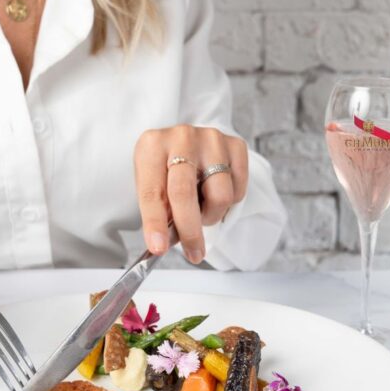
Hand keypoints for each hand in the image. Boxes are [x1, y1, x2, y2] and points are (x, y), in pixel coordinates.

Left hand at [134, 125, 247, 263]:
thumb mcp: (151, 184)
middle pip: (185, 193)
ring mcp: (211, 139)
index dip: (155, 223)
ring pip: (219, 196)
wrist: (185, 143)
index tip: (158, 248)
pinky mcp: (235, 145)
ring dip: (210, 216)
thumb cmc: (165, 168)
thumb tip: (166, 243)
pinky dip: (228, 203)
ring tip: (201, 211)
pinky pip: (238, 190)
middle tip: (193, 253)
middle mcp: (182, 137)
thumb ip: (159, 211)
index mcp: (152, 146)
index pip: (152, 191)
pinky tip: (214, 194)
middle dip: (189, 231)